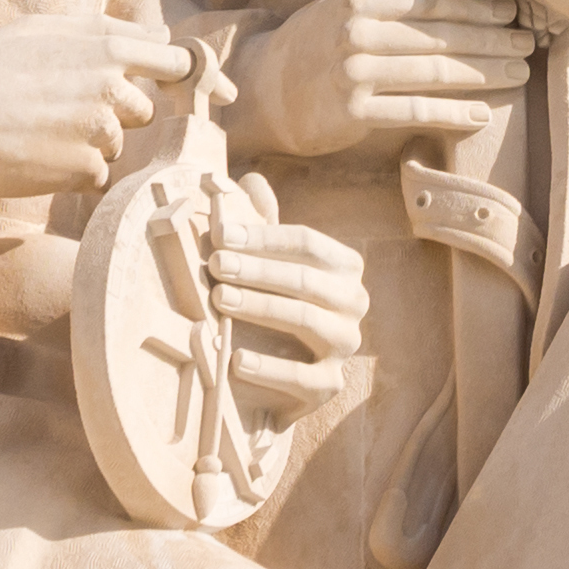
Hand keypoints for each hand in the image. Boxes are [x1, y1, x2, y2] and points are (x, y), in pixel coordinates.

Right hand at [0, 15, 195, 198]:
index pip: (174, 61)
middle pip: (146, 109)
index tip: (158, 82)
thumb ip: (104, 28)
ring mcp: (100, 132)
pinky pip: (98, 175)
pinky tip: (40, 158)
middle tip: (66, 111)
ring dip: (91, 144)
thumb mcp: (40, 30)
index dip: (171, 74)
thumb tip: (160, 32)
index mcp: (106, 49)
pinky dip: (74, 173)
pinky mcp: (84, 170)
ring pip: (118, 144)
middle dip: (117, 113)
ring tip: (43, 134)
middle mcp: (112, 89)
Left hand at [208, 201, 367, 429]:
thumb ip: (262, 225)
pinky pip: (303, 377)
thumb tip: (251, 182)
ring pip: (307, 320)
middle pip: (307, 279)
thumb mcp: (268, 266)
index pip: (309, 244)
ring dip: (261, 307)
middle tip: (215, 264)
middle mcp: (353, 304)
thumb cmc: (269, 310)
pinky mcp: (328, 386)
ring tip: (219, 299)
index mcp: (344, 269)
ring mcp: (345, 346)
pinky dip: (269, 368)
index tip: (220, 234)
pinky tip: (235, 359)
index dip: (264, 237)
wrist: (275, 382)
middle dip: (258, 269)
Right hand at [232, 0, 543, 162]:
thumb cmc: (318, 44)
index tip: (515, 9)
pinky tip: (483, 113)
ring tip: (521, 74)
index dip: (478, 4)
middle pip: (440, 35)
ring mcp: (353, 73)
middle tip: (531, 42)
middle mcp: (357, 33)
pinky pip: (414, 111)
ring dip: (484, 73)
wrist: (264, 91)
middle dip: (492, 39)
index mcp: (361, 1)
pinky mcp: (352, 112)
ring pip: (434, 71)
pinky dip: (453, 112)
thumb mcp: (347, 7)